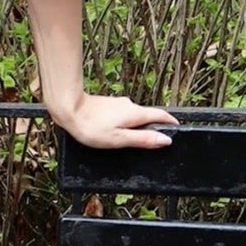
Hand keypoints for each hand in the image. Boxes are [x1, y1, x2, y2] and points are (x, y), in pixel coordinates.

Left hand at [53, 93, 178, 150]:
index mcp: (135, 114)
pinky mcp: (107, 105)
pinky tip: (118, 132)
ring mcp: (117, 104)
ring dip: (138, 125)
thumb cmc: (91, 126)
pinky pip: (123, 115)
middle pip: (148, 115)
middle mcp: (128, 105)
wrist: (68, 109)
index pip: (160, 115)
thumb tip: (165, 140)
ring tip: (136, 139)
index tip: (177, 128)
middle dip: (154, 126)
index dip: (170, 122)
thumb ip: (143, 140)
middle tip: (158, 140)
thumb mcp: (120, 139)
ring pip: (134, 115)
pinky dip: (126, 123)